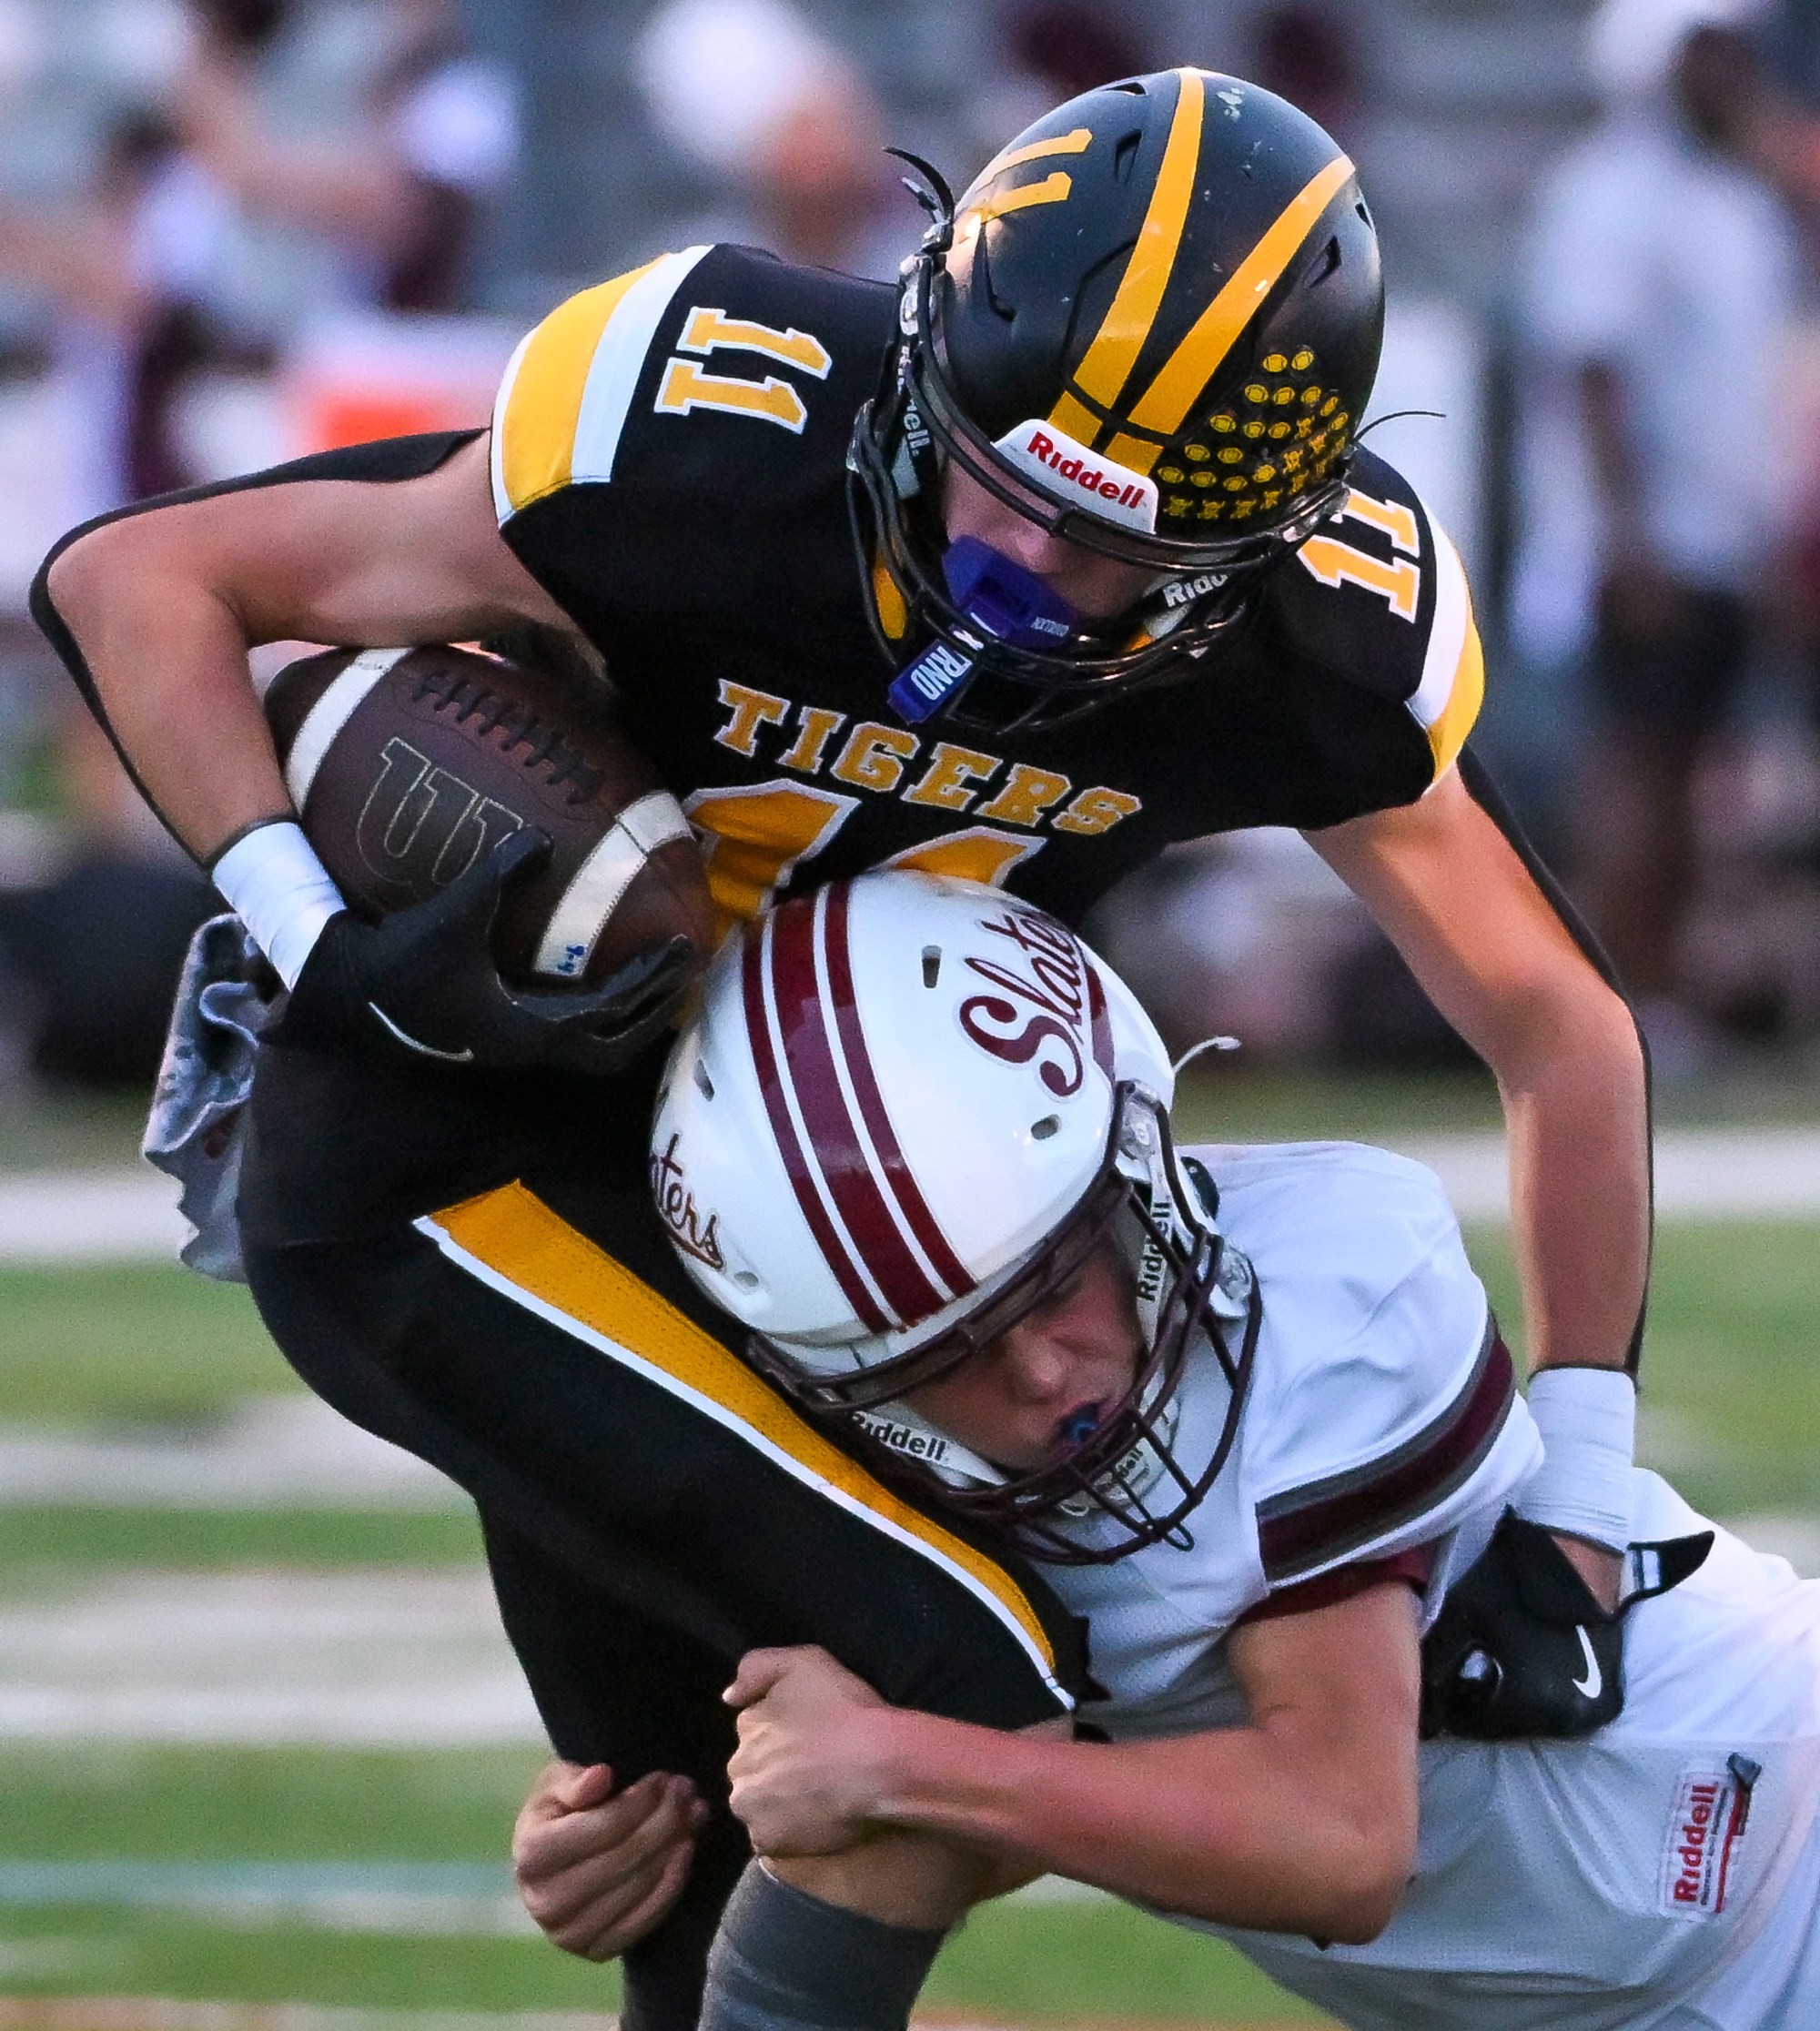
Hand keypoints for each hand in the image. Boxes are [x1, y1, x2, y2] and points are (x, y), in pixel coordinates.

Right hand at [274, 828, 690, 1074]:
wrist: (347, 994)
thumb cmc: (399, 959)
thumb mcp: (451, 914)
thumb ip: (498, 875)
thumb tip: (541, 837)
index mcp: (529, 1030)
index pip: (610, 1011)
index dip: (649, 981)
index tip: (681, 947)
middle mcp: (529, 1047)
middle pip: (614, 1047)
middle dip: (653, 1012)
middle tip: (682, 970)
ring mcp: (513, 1046)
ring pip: (591, 1048)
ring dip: (627, 1018)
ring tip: (653, 981)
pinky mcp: (497, 1034)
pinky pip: (565, 1031)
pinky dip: (593, 1011)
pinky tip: (594, 975)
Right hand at [512, 1760, 709, 1961]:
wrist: (548, 1868)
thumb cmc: (556, 1816)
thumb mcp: (554, 1786)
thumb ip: (574, 1781)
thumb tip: (601, 1777)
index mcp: (532, 1855)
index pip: (603, 1826)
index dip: (640, 1801)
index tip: (664, 1779)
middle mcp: (546, 1902)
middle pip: (625, 1856)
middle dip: (665, 1820)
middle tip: (687, 1792)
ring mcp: (571, 1934)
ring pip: (639, 1886)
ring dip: (674, 1846)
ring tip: (695, 1815)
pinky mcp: (596, 1952)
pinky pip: (645, 1919)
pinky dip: (672, 1884)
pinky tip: (686, 1852)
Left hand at [724, 1646, 893, 1857]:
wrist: (881, 1767)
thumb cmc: (845, 1711)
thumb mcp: (804, 1662)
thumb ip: (758, 1667)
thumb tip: (730, 1696)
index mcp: (746, 1729)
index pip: (756, 1730)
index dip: (785, 1731)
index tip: (812, 1734)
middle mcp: (739, 1772)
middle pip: (754, 1769)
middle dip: (775, 1768)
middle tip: (815, 1768)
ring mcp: (752, 1813)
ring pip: (762, 1805)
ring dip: (780, 1802)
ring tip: (819, 1796)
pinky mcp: (771, 1846)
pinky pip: (774, 1837)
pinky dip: (790, 1831)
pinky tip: (817, 1820)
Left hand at [1421, 1513, 1625, 1738]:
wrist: (1575, 1554)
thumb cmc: (1512, 1582)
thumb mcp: (1462, 1616)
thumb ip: (1438, 1660)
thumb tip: (1418, 1693)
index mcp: (1527, 1705)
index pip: (1469, 1725)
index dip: (1445, 1705)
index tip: (1434, 1688)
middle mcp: (1563, 1720)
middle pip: (1501, 1727)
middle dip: (1476, 1706)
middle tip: (1458, 1680)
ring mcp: (1591, 1713)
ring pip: (1530, 1721)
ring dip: (1506, 1704)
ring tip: (1487, 1674)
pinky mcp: (1608, 1700)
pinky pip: (1558, 1709)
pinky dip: (1536, 1697)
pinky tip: (1520, 1671)